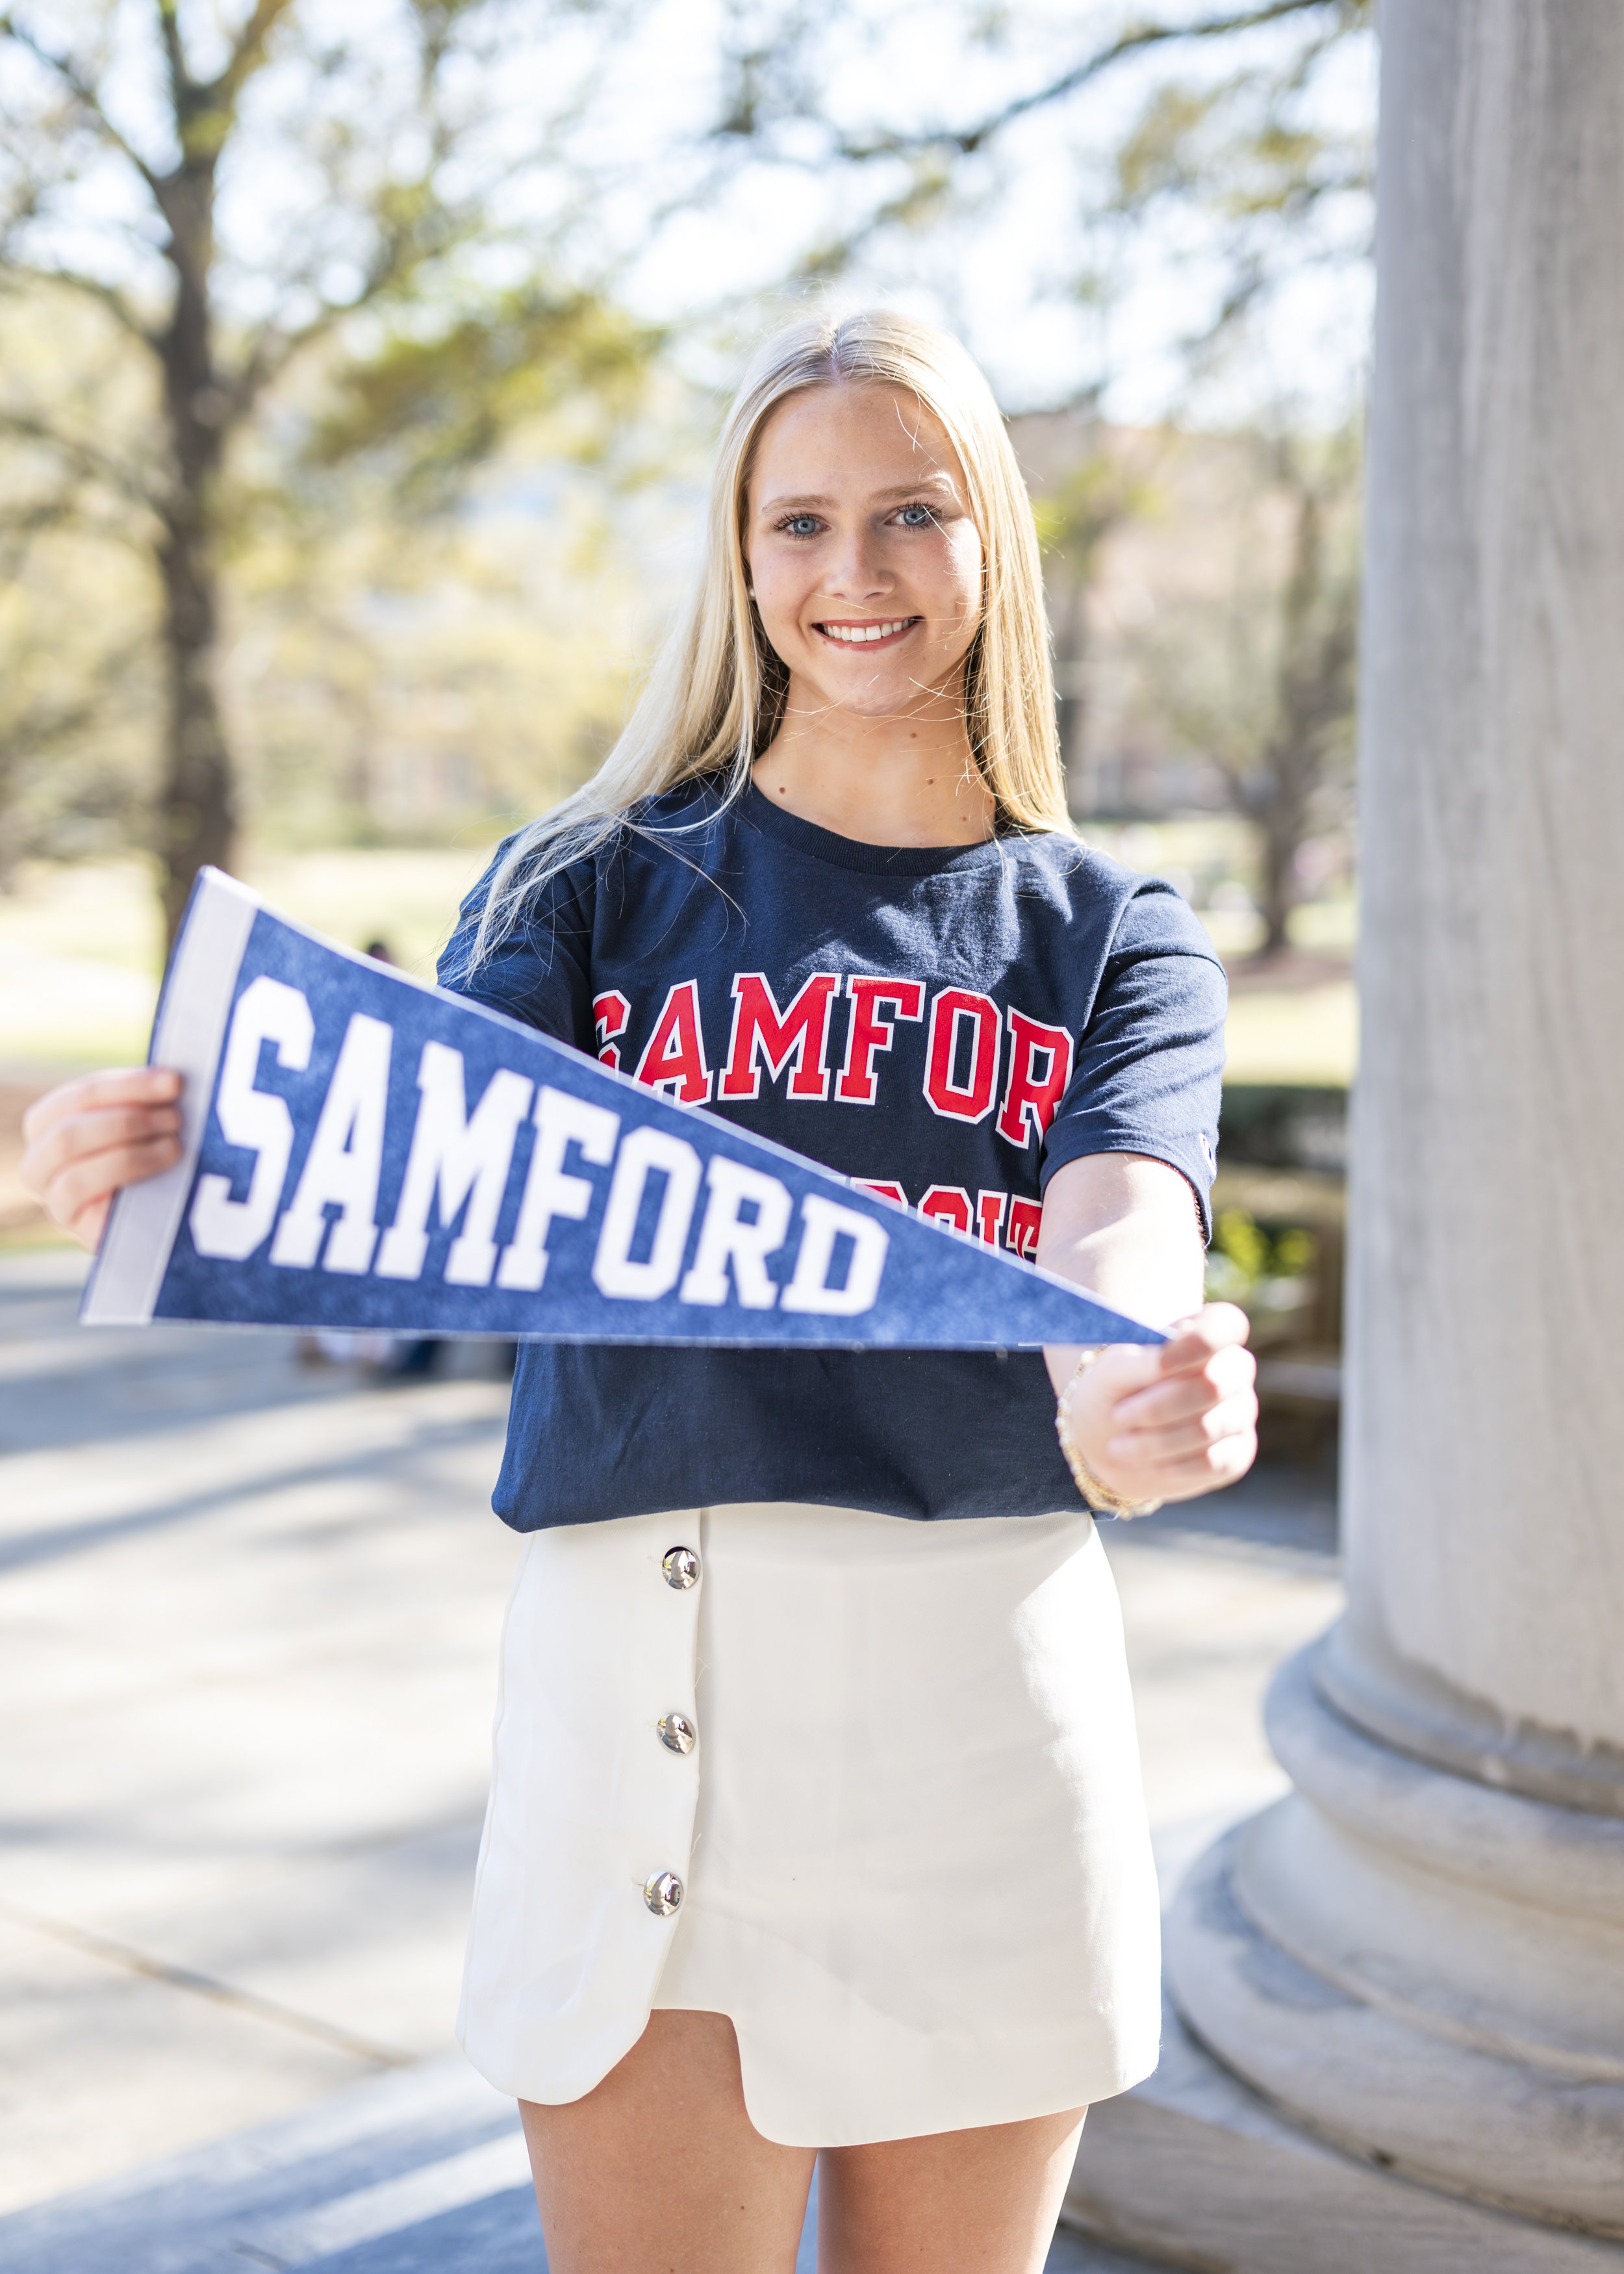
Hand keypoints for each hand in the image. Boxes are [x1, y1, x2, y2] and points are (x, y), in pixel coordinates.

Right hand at [20, 1067, 184, 1250]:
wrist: (163, 1214)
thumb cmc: (149, 1153)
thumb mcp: (139, 1121)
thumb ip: (142, 1100)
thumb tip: (172, 1079)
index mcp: (47, 1126)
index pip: (77, 1099)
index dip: (127, 1086)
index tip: (174, 1081)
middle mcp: (39, 1165)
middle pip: (67, 1135)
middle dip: (128, 1121)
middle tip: (176, 1118)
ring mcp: (55, 1202)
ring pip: (72, 1175)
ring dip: (130, 1155)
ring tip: (175, 1145)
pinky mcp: (77, 1231)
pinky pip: (87, 1208)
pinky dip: (126, 1181)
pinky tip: (164, 1168)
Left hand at [1059, 1303, 1257, 1509]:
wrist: (1106, 1443)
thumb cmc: (1111, 1394)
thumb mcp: (1111, 1372)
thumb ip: (1140, 1361)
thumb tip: (1165, 1361)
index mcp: (1205, 1334)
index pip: (1225, 1325)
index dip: (1198, 1343)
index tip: (1160, 1364)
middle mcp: (1232, 1370)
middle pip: (1215, 1384)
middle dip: (1158, 1406)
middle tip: (1119, 1415)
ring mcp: (1240, 1412)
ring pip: (1208, 1428)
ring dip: (1155, 1440)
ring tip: (1119, 1446)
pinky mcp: (1238, 1454)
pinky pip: (1214, 1462)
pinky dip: (1172, 1465)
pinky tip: (1147, 1463)